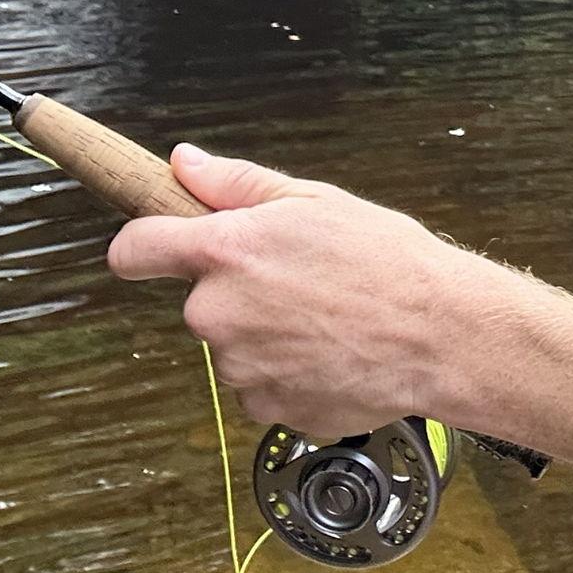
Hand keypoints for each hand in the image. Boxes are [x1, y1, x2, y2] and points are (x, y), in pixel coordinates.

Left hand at [108, 146, 493, 436]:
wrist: (438, 333)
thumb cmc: (387, 261)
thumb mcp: (315, 200)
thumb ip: (237, 184)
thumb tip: (184, 163)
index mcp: (225, 251)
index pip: (134, 248)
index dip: (141, 243)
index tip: (154, 245)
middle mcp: (218, 312)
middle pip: (199, 299)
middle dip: (237, 289)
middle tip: (299, 278)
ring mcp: (238, 368)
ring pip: (233, 344)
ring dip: (264, 332)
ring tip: (326, 315)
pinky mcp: (263, 409)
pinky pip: (260, 384)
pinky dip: (287, 370)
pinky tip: (331, 349)